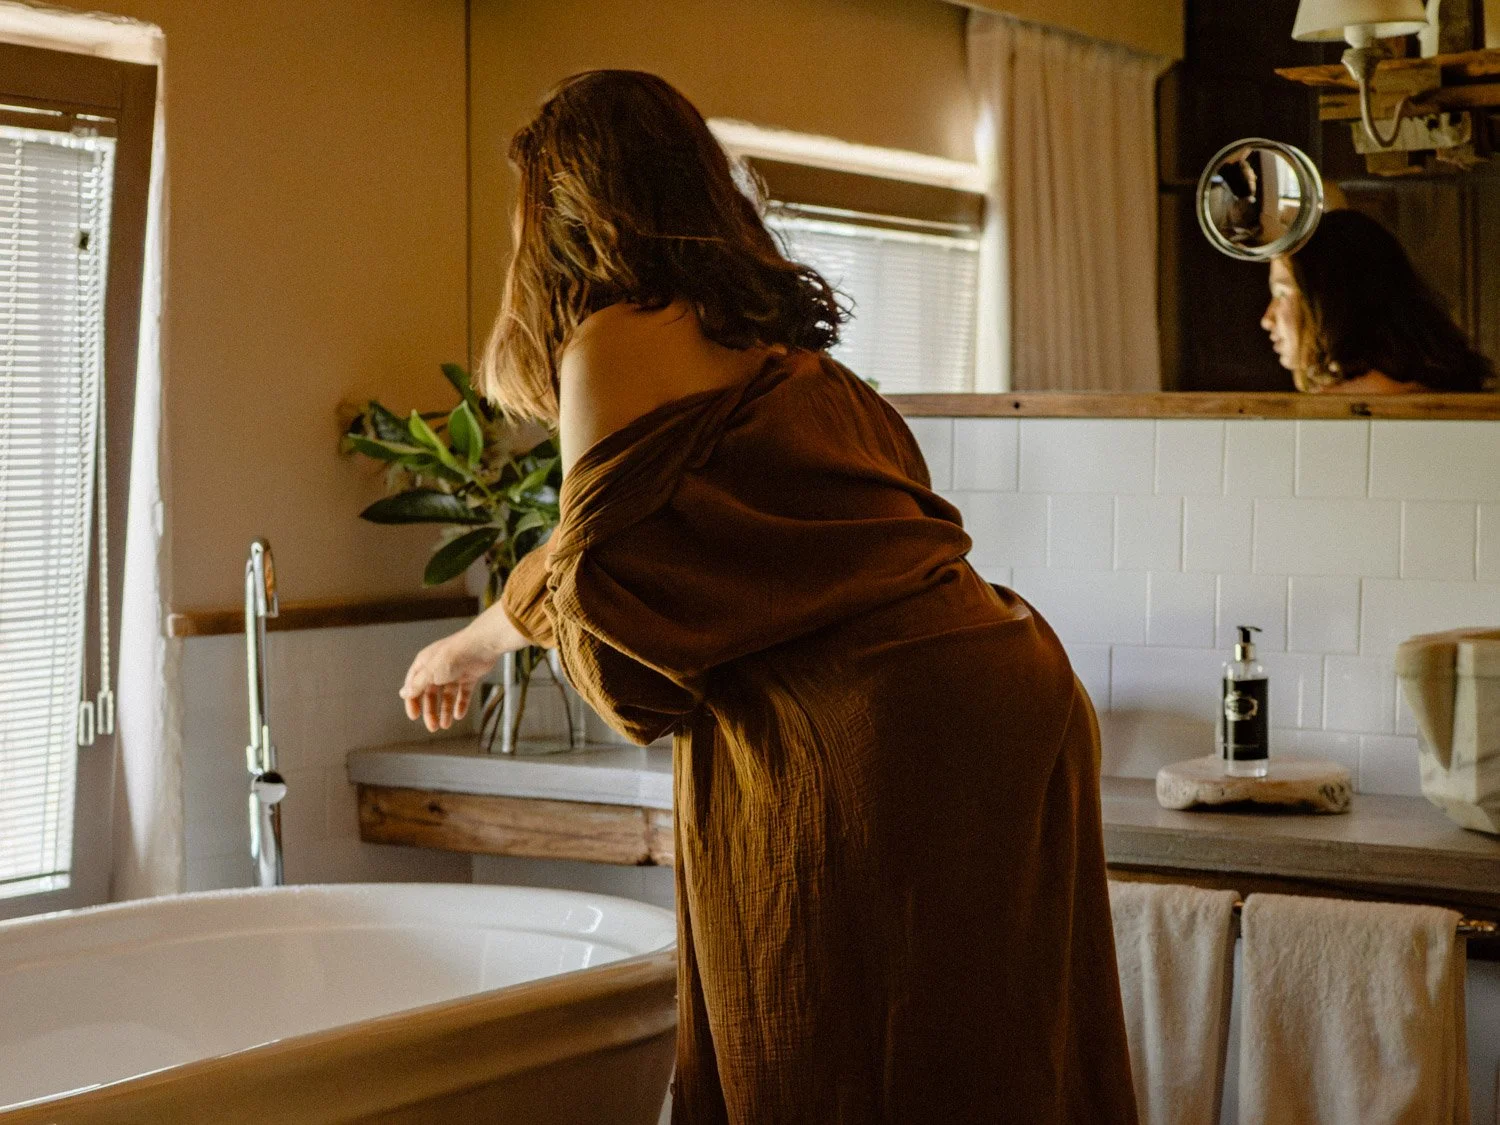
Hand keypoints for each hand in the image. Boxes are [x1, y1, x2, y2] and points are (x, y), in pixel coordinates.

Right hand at [399, 614, 524, 731]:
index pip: (414, 685)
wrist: (482, 646)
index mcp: (425, 664)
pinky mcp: (469, 676)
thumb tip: (403, 693)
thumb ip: (417, 684)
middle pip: (431, 693)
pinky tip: (459, 715)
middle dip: (431, 711)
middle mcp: (438, 668)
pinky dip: (461, 704)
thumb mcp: (430, 672)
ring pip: (447, 696)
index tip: (414, 716)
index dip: (412, 701)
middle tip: (432, 727)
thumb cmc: (454, 654)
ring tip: (446, 725)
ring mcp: (454, 672)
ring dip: (446, 711)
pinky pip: (463, 693)